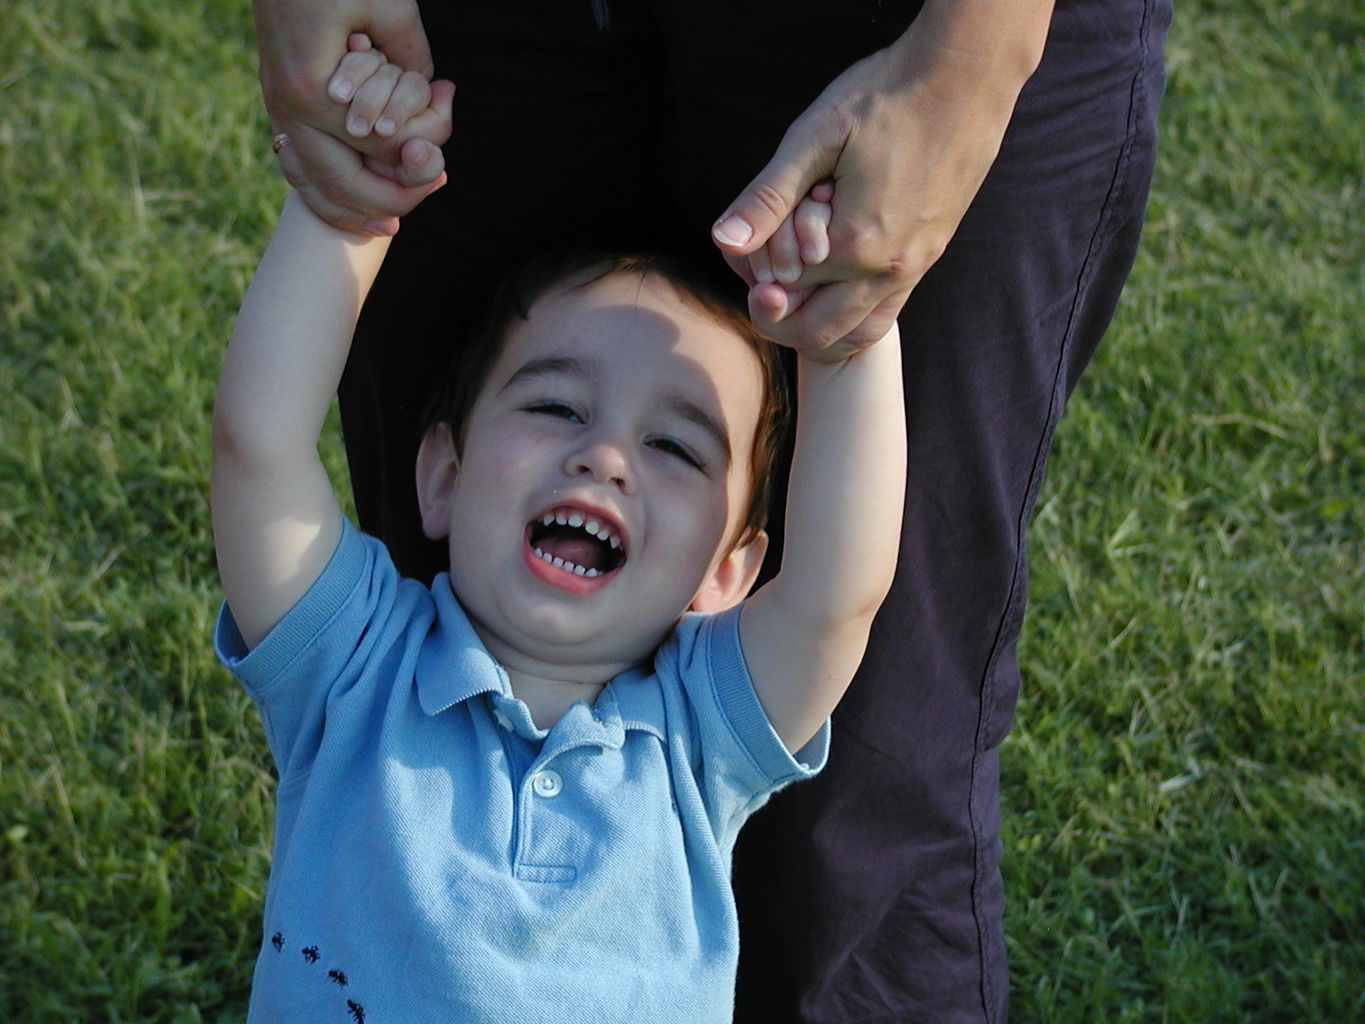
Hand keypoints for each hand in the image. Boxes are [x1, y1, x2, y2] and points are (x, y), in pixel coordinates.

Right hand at [254, 0, 452, 234]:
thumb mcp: (386, 3)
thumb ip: (412, 53)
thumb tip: (435, 94)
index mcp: (313, 90)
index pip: (381, 148)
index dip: (422, 151)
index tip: (447, 148)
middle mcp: (288, 107)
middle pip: (342, 184)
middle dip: (389, 199)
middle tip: (424, 200)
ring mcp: (276, 107)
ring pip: (311, 184)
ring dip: (352, 210)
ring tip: (390, 225)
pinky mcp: (276, 101)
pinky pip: (296, 165)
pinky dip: (325, 192)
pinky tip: (353, 204)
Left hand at [712, 0, 1053, 357]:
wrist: (964, 75)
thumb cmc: (885, 96)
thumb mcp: (814, 137)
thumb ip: (768, 197)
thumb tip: (724, 242)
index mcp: (855, 246)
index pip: (784, 290)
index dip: (756, 269)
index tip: (756, 232)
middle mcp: (889, 270)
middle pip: (815, 332)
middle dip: (776, 315)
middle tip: (759, 279)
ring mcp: (914, 268)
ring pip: (854, 334)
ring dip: (814, 324)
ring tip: (792, 285)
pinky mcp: (928, 256)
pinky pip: (884, 311)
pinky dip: (850, 312)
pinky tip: (831, 278)